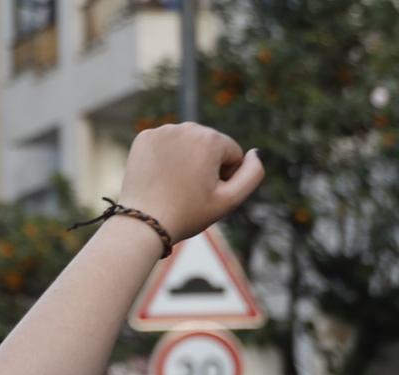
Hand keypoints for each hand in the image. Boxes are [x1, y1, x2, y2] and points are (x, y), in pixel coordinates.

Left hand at [118, 124, 264, 241]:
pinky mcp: (144, 137)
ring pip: (187, 144)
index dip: (225, 177)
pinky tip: (160, 176)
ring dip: (186, 160)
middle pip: (209, 145)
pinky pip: (166, 144)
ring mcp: (162, 130)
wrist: (143, 222)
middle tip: (189, 191)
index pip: (232, 153)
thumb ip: (253, 175)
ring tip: (174, 184)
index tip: (207, 193)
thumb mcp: (229, 200)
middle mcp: (187, 127)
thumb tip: (255, 153)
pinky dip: (165, 158)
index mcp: (211, 138)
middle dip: (206, 165)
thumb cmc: (188, 214)